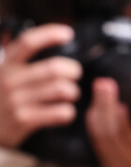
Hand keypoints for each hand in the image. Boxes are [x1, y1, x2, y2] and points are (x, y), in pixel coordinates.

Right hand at [0, 24, 80, 147]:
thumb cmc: (3, 99)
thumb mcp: (5, 74)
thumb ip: (21, 60)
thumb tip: (48, 39)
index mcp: (7, 64)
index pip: (28, 43)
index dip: (49, 35)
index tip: (68, 34)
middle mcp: (10, 80)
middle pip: (53, 69)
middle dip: (73, 70)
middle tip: (75, 74)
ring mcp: (16, 100)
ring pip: (61, 90)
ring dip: (73, 91)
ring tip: (71, 94)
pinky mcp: (25, 119)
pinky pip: (60, 112)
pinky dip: (69, 112)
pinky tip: (65, 112)